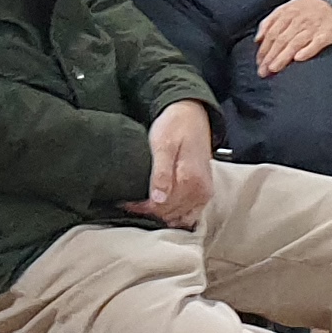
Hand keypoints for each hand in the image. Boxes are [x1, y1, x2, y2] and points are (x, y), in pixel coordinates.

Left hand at [123, 101, 217, 228]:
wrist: (192, 115)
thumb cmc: (176, 126)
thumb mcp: (163, 145)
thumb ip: (161, 172)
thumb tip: (158, 199)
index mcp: (191, 180)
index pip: (163, 207)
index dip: (143, 207)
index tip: (127, 202)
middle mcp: (201, 191)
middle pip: (171, 214)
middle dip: (150, 211)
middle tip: (130, 203)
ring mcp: (204, 193)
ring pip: (180, 217)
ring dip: (161, 214)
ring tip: (143, 205)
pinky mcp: (204, 192)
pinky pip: (190, 214)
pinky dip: (175, 214)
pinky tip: (161, 207)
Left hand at [254, 0, 331, 78]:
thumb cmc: (309, 8)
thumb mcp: (288, 8)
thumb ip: (271, 21)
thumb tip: (257, 39)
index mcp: (288, 13)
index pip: (272, 34)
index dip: (264, 49)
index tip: (259, 63)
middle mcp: (299, 20)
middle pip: (281, 40)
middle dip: (270, 57)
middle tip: (263, 71)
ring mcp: (313, 27)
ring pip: (295, 43)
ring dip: (283, 57)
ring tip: (274, 68)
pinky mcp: (327, 34)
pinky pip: (316, 43)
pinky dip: (307, 51)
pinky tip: (298, 59)